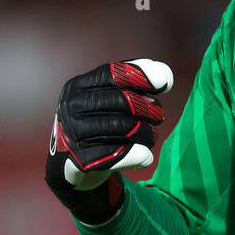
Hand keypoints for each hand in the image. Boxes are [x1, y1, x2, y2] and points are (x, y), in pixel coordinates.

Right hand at [46, 59, 173, 220]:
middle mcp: (72, 107)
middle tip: (159, 117)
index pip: (113, 74)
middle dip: (149, 108)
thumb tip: (163, 72)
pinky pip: (119, 154)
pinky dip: (139, 154)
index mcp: (78, 86)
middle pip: (122, 100)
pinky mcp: (80, 159)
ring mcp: (73, 133)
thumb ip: (131, 82)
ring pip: (123, 127)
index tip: (166, 81)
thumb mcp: (105, 98)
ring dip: (147, 133)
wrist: (68, 162)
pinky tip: (146, 156)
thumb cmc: (96, 123)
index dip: (142, 75)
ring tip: (152, 137)